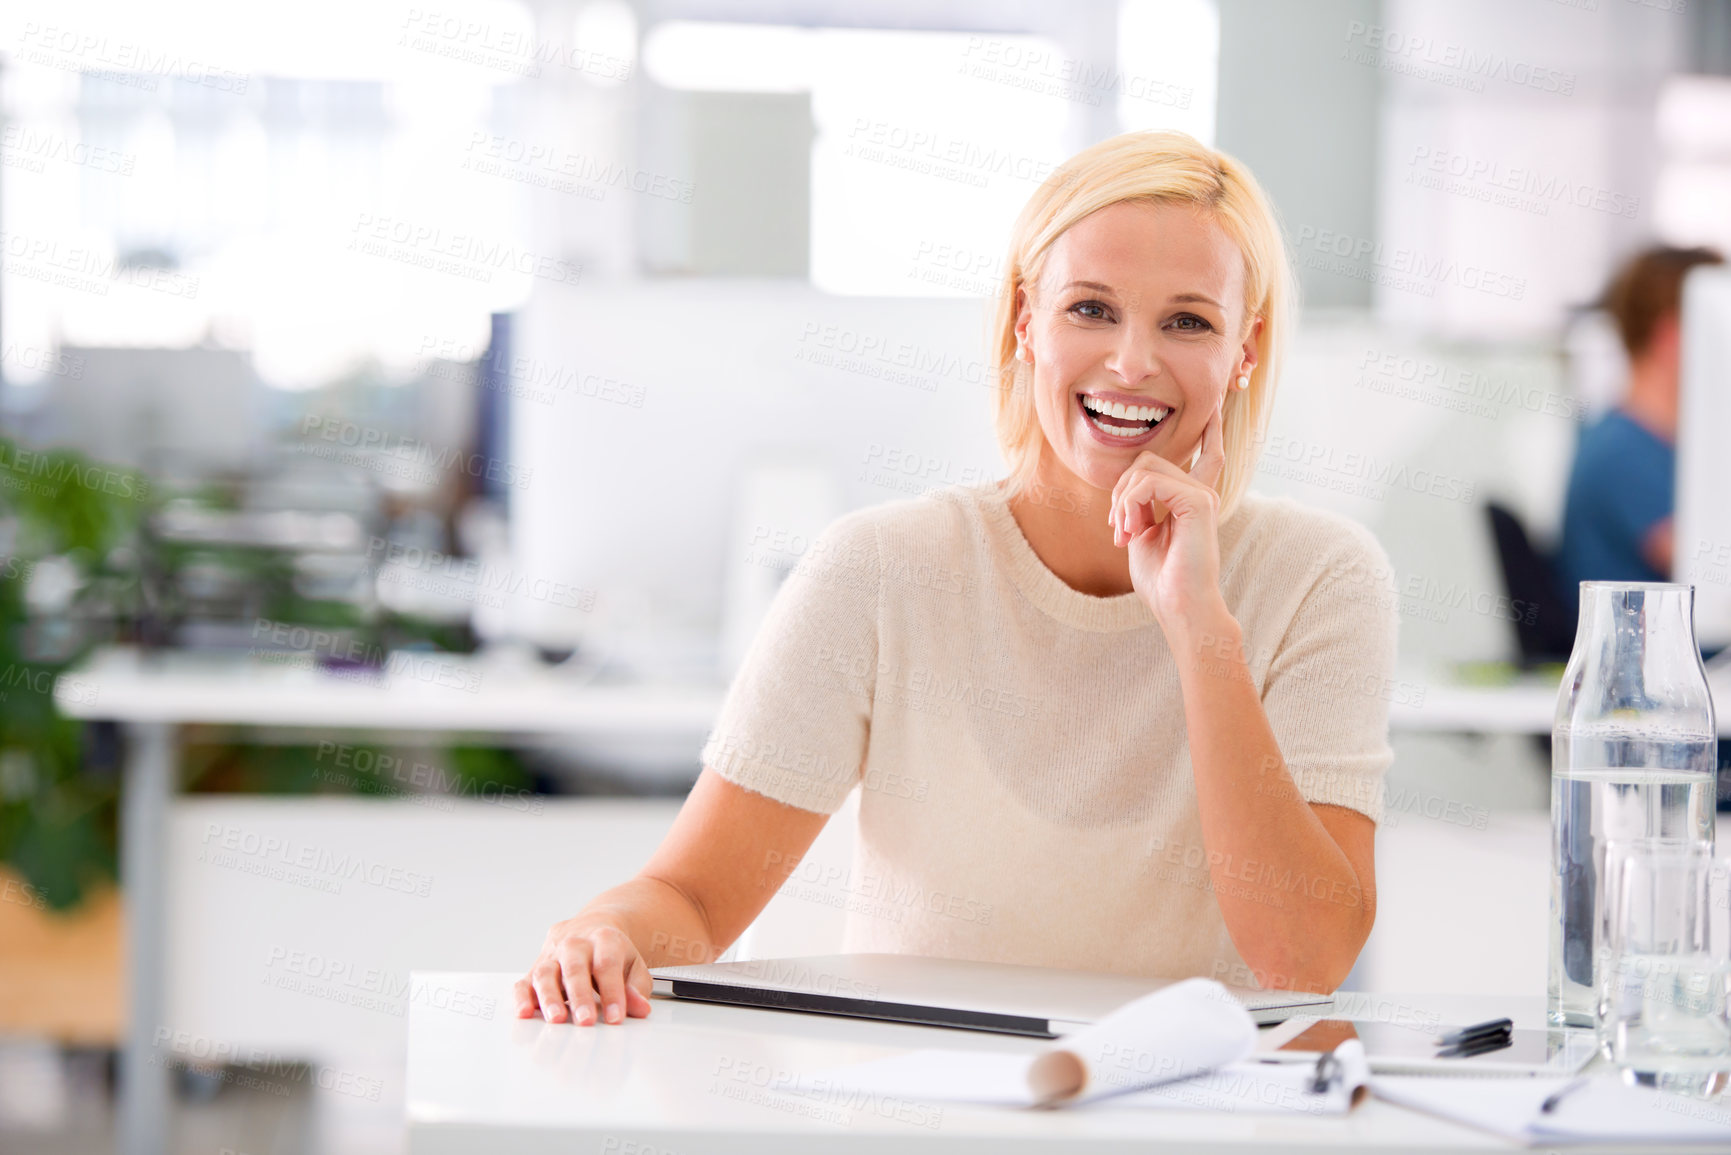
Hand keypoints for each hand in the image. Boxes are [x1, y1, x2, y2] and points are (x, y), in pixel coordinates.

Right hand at [512, 918, 653, 1025]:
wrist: (592, 927)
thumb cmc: (612, 951)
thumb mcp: (633, 964)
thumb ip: (637, 987)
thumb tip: (641, 1008)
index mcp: (603, 939)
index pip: (607, 965)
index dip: (612, 992)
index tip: (615, 1017)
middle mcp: (574, 944)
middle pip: (575, 968)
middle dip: (580, 996)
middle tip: (585, 1020)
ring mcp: (552, 956)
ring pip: (546, 973)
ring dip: (549, 997)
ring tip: (556, 1019)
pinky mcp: (534, 969)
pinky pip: (524, 982)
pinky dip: (522, 998)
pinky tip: (525, 1013)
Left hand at [1108, 402, 1227, 629]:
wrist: (1180, 608)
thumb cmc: (1161, 580)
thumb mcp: (1141, 535)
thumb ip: (1138, 506)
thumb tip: (1128, 489)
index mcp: (1193, 499)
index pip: (1206, 454)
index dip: (1210, 428)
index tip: (1215, 403)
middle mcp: (1202, 492)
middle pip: (1149, 460)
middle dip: (1121, 490)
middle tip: (1117, 529)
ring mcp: (1203, 495)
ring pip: (1145, 468)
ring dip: (1121, 502)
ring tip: (1124, 534)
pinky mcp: (1199, 502)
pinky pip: (1149, 482)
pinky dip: (1129, 504)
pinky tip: (1131, 530)